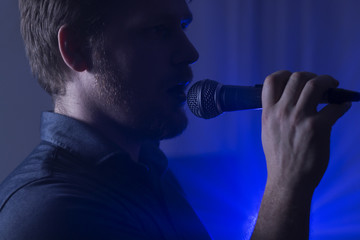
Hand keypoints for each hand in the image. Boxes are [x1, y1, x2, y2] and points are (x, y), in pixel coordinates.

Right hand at [261, 70, 350, 193]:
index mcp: (268, 113)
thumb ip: (275, 114)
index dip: (284, 73)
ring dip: (328, 81)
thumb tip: (288, 100)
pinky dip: (342, 104)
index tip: (293, 76)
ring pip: (315, 85)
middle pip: (297, 78)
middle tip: (320, 82)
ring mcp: (300, 118)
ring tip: (334, 85)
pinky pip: (335, 107)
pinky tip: (343, 106)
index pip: (272, 81)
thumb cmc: (279, 158)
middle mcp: (282, 112)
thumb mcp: (267, 132)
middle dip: (311, 75)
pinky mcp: (318, 128)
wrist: (287, 180)